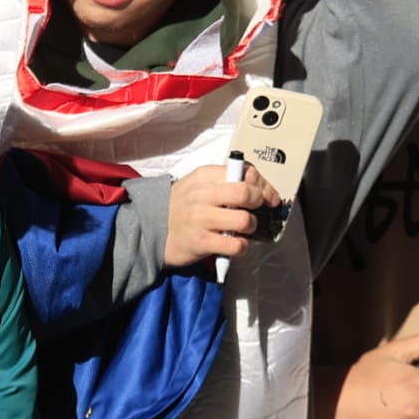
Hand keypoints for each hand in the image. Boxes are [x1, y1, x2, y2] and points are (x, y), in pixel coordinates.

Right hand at [163, 162, 279, 266]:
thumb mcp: (198, 185)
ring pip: (243, 219)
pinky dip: (242, 246)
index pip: (244, 172)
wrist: (150, 229)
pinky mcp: (200, 242)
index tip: (268, 196)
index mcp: (204, 176)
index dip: (263, 185)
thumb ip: (223, 182)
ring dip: (251, 225)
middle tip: (257, 210)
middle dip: (260, 201)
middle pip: (245, 192)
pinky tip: (237, 244)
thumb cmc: (181, 207)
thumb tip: (258, 186)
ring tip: (245, 228)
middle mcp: (201, 195)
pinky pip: (234, 244)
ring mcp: (200, 219)